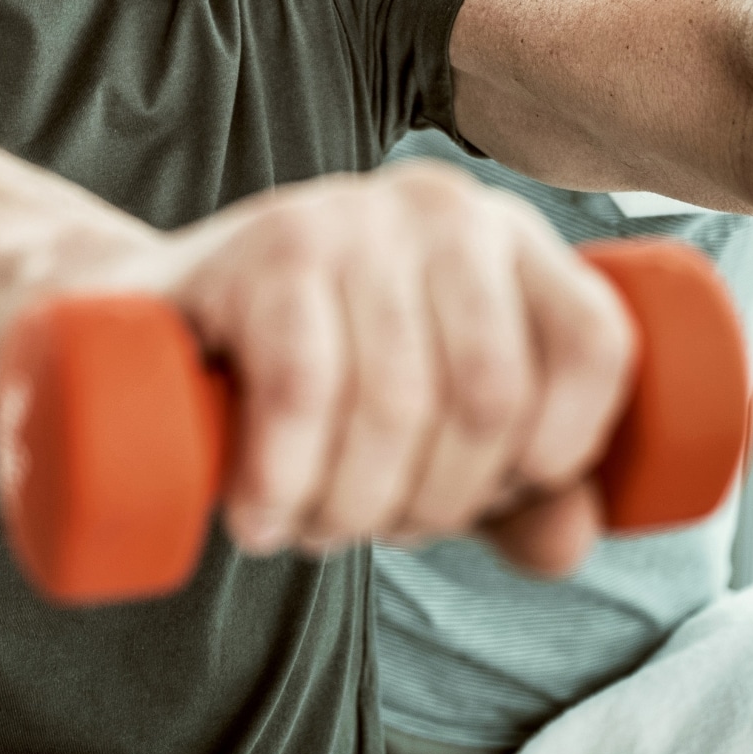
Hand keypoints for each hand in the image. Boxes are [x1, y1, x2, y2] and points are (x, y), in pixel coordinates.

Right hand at [128, 161, 636, 575]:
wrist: (158, 323)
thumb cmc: (327, 376)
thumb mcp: (437, 428)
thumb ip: (522, 490)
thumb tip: (573, 542)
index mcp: (512, 241)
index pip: (594, 343)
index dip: (560, 453)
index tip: (491, 501)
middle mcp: (446, 210)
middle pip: (490, 395)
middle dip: (433, 505)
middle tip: (371, 528)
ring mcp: (353, 220)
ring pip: (395, 401)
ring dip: (351, 509)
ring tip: (310, 529)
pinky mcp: (263, 251)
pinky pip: (303, 386)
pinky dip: (287, 479)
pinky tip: (264, 520)